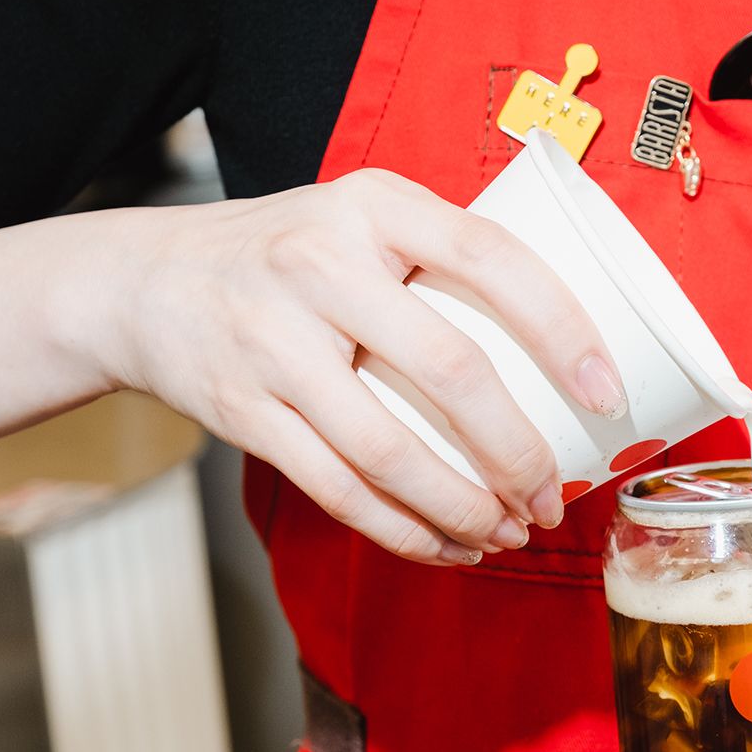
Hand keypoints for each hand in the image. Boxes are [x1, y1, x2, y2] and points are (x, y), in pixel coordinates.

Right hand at [87, 169, 627, 564]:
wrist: (145, 282)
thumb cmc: (290, 258)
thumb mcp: (363, 218)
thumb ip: (446, 256)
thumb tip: (573, 345)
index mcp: (374, 206)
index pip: (492, 258)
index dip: (562, 330)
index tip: (607, 396)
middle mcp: (321, 265)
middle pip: (450, 371)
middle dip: (517, 453)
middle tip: (551, 499)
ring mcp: (274, 340)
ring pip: (391, 450)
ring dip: (462, 508)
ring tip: (504, 535)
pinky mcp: (242, 411)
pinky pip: (338, 490)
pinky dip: (402, 531)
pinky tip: (444, 546)